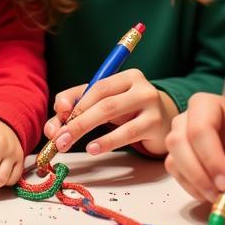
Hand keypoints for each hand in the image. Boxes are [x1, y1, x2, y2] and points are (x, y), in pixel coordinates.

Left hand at [45, 70, 177, 156]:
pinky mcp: (156, 125)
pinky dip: (107, 141)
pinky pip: (127, 133)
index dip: (75, 103)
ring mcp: (152, 105)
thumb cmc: (130, 112)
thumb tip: (57, 115)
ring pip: (113, 114)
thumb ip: (78, 103)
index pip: (97, 87)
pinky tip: (93, 148)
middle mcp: (142, 87)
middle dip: (76, 121)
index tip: (58, 119)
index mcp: (128, 76)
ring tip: (67, 143)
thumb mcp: (106, 103)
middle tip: (57, 139)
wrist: (166, 124)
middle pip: (103, 101)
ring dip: (86, 130)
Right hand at [164, 93, 224, 201]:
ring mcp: (177, 136)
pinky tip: (211, 195)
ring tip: (218, 197)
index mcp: (207, 104)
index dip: (211, 157)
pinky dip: (191, 188)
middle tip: (222, 193)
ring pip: (173, 160)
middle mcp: (186, 117)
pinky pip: (175, 173)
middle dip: (199, 173)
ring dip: (195, 183)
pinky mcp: (176, 155)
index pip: (199, 128)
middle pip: (178, 143)